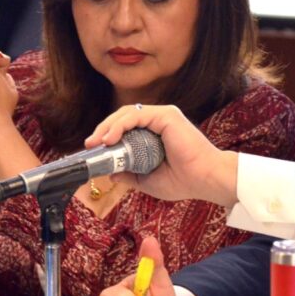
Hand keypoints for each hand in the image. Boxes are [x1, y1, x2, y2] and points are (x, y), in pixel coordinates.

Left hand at [85, 104, 238, 207]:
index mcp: (156, 134)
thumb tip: (110, 173)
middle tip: (90, 145)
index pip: (126, 128)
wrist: (204, 180)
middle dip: (103, 130)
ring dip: (107, 126)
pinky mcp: (166, 115)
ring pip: (126, 114)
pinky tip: (110, 138)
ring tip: (96, 142)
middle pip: (123, 118)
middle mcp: (159, 122)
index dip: (108, 136)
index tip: (93, 150)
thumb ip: (130, 174)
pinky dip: (119, 125)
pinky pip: (135, 115)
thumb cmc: (183, 181)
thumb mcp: (147, 179)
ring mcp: (162, 116)